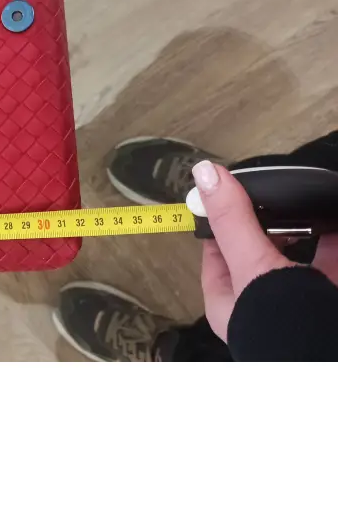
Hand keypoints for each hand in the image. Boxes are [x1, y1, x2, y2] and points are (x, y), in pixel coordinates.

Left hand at [193, 160, 337, 340]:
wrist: (332, 356)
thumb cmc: (284, 327)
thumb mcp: (252, 266)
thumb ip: (233, 222)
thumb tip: (205, 174)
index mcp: (230, 300)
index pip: (216, 250)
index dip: (221, 220)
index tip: (229, 189)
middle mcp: (261, 302)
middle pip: (260, 251)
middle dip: (269, 222)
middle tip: (273, 192)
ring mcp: (298, 302)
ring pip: (300, 258)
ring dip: (306, 229)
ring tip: (308, 201)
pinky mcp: (328, 298)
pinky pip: (331, 260)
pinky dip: (335, 241)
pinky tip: (336, 223)